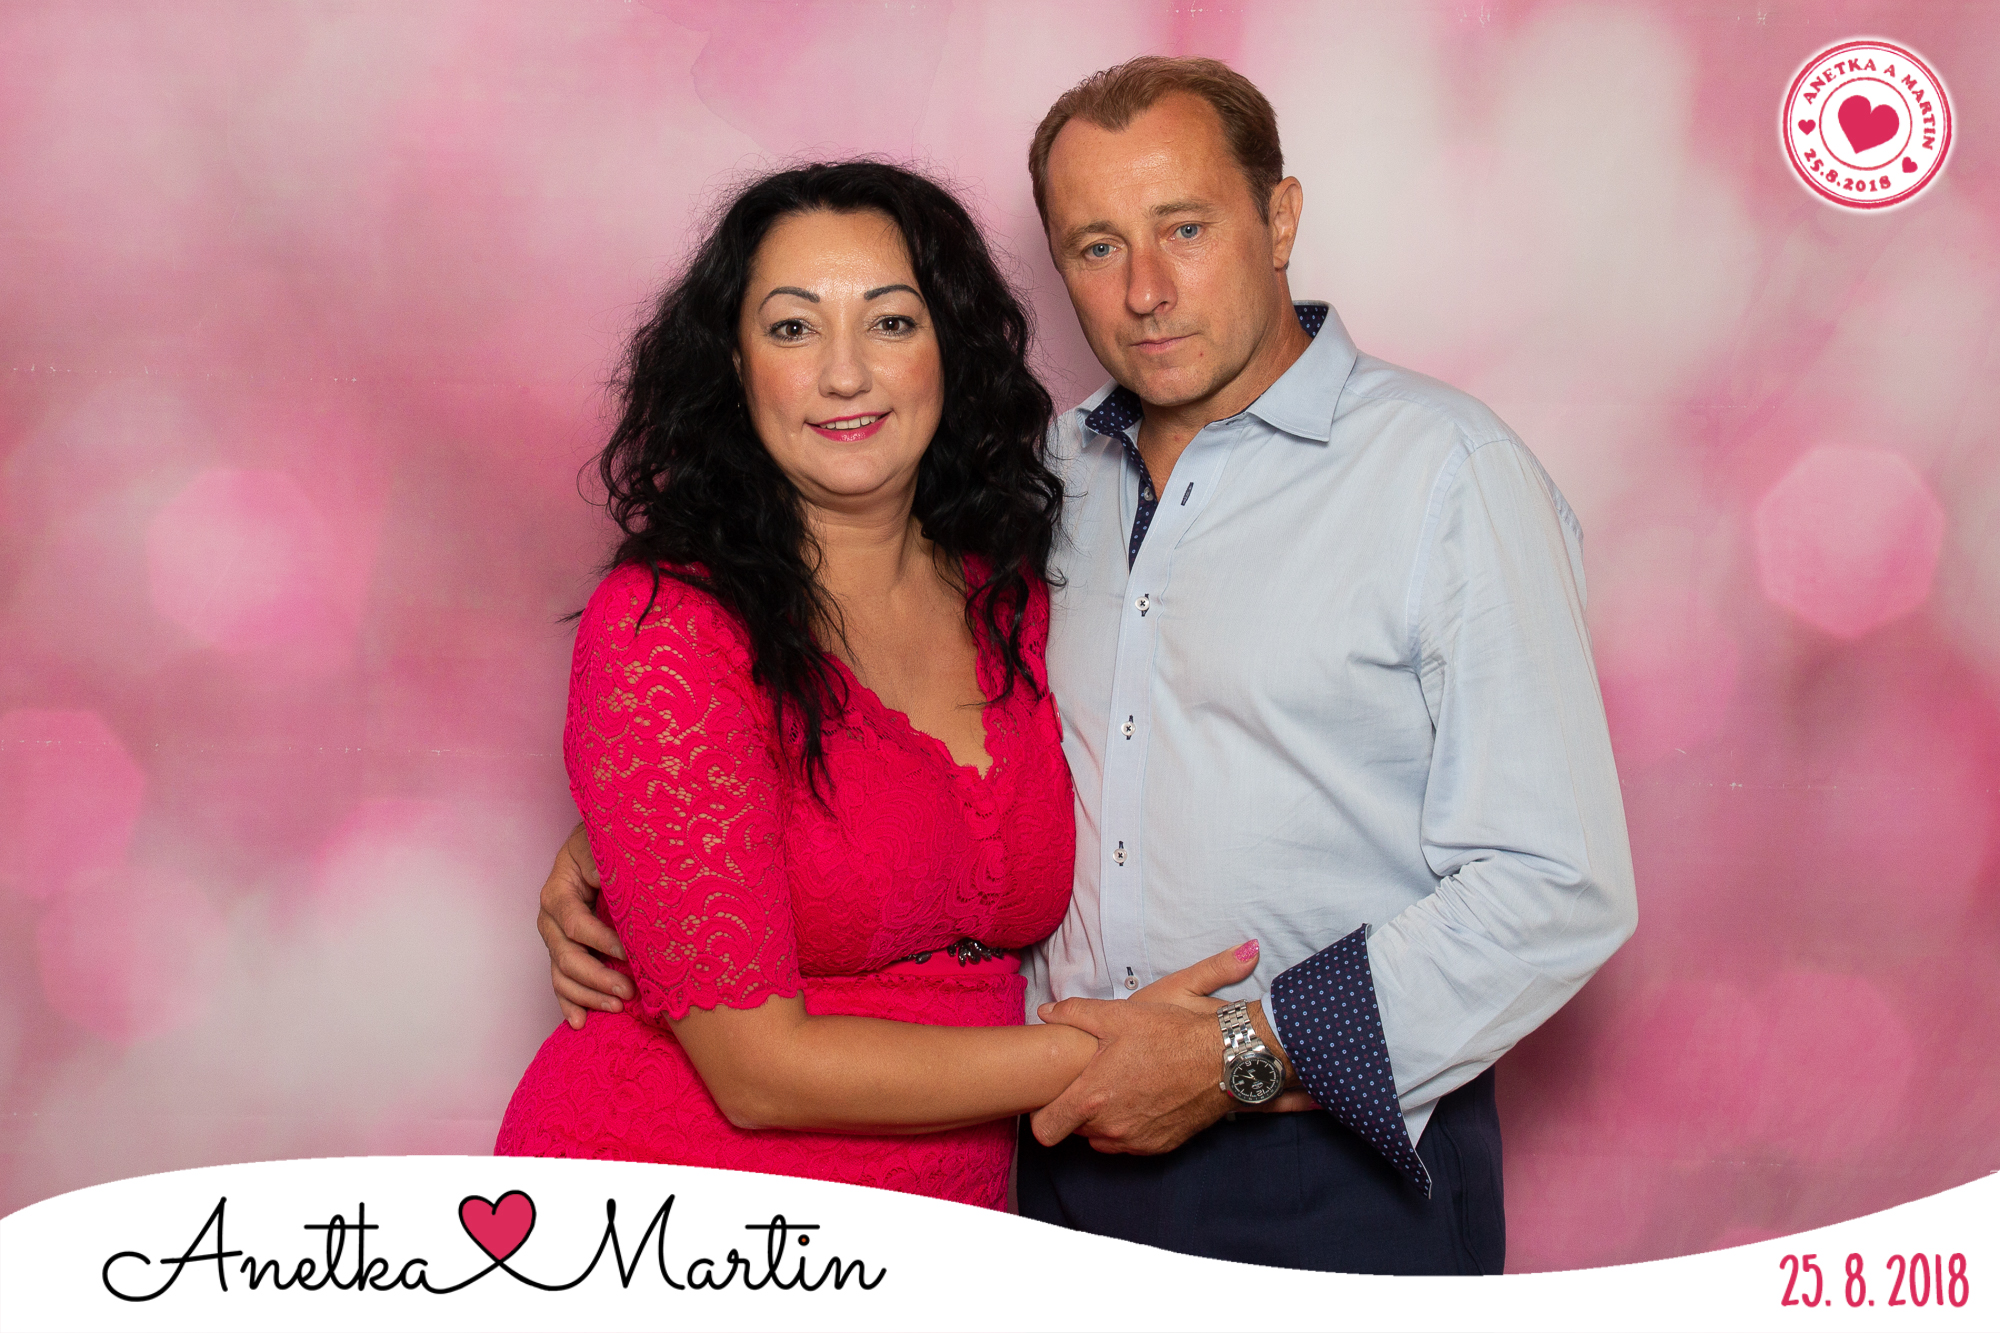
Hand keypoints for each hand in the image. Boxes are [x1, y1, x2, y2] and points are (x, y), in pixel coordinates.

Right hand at [537, 821, 630, 1028]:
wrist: (597, 845)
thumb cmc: (602, 846)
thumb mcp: (600, 847)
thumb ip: (602, 864)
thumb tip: (602, 879)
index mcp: (558, 893)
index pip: (576, 925)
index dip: (602, 941)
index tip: (629, 953)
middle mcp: (550, 919)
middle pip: (567, 957)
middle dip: (598, 978)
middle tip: (629, 991)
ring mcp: (555, 938)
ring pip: (563, 975)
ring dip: (588, 996)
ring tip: (617, 1008)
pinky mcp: (565, 951)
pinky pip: (561, 982)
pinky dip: (570, 1003)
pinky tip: (580, 1022)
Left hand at [1030, 941, 1309, 1153]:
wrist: (1222, 1059)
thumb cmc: (1170, 1034)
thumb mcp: (1118, 1015)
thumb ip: (1074, 1014)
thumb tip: (1045, 1013)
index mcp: (1092, 1097)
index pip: (1045, 1129)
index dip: (1043, 1113)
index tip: (1051, 1097)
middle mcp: (1111, 1128)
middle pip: (1073, 1131)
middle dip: (1078, 1109)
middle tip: (1093, 1080)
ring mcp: (1136, 1141)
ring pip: (1102, 1139)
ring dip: (1103, 1120)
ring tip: (1119, 1088)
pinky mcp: (1159, 1147)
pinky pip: (1130, 1143)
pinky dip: (1130, 1126)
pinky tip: (1143, 1098)